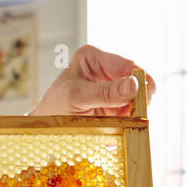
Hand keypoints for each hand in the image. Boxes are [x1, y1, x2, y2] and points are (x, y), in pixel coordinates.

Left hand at [30, 44, 156, 115]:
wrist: (42, 129)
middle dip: (138, 99)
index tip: (144, 101)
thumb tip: (134, 85)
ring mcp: (110, 88)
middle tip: (134, 115)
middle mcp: (104, 69)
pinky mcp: (113, 105)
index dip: (140, 82)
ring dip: (134, 112)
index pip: (127, 65)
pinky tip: (118, 125)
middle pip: (136, 81)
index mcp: (93, 57)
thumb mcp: (77, 98)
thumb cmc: (53, 108)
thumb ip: (105, 92)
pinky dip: (129, 120)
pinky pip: (131, 112)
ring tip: (121, 122)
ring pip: (137, 98)